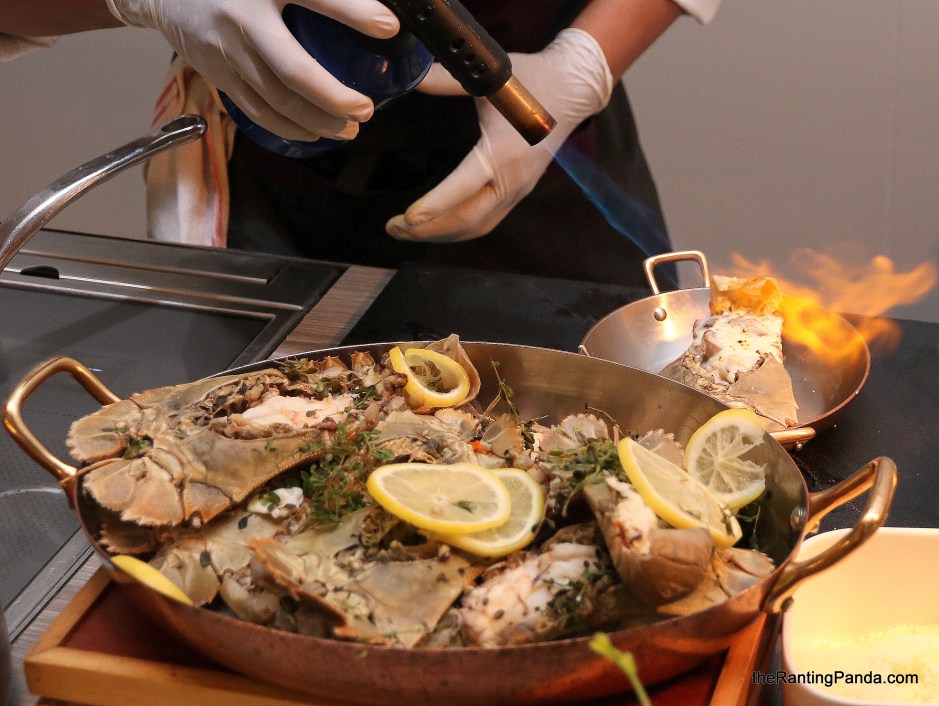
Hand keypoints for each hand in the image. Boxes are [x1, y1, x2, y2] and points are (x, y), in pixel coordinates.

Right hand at [105, 0, 399, 140]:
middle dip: (334, 97)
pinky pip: (256, 109)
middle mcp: (244, 17)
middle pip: (293, 68)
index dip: (354, 12)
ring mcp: (227, 50)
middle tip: (365, 109)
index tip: (390, 26)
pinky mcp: (218, 73)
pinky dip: (287, 127)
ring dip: (317, 119)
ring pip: (277, 98)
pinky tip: (313, 133)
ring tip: (349, 127)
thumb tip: (377, 12)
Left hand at [386, 28, 613, 243]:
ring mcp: (517, 191)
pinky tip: (436, 226)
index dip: (433, 206)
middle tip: (392, 228)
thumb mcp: (491, 77)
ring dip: (441, 234)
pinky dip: (458, 229)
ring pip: (476, 226)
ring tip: (407, 231)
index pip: (462, 188)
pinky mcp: (518, 193)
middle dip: (427, 230)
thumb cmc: (532, 81)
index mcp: (502, 153)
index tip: (406, 219)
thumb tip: (412, 77)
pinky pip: (486, 222)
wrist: (572, 90)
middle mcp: (511, 180)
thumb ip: (446, 80)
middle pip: (467, 219)